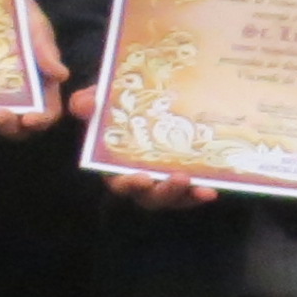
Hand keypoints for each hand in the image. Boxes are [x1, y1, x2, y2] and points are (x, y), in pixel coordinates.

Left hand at [0, 0, 67, 136]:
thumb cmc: (23, 18)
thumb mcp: (36, 28)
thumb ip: (46, 50)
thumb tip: (61, 74)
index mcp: (43, 87)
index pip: (48, 112)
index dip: (41, 120)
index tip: (30, 119)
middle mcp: (22, 99)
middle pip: (19, 126)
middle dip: (10, 126)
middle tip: (0, 115)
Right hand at [68, 82, 212, 209]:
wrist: (138, 99)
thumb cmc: (114, 106)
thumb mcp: (98, 100)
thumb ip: (87, 103)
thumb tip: (84, 105)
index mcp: (115, 166)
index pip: (119, 183)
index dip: (129, 184)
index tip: (141, 178)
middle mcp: (140, 179)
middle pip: (150, 196)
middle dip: (164, 192)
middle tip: (180, 178)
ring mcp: (162, 180)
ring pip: (173, 197)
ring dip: (187, 195)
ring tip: (203, 187)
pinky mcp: (183, 178)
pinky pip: (191, 191)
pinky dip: (200, 192)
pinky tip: (212, 189)